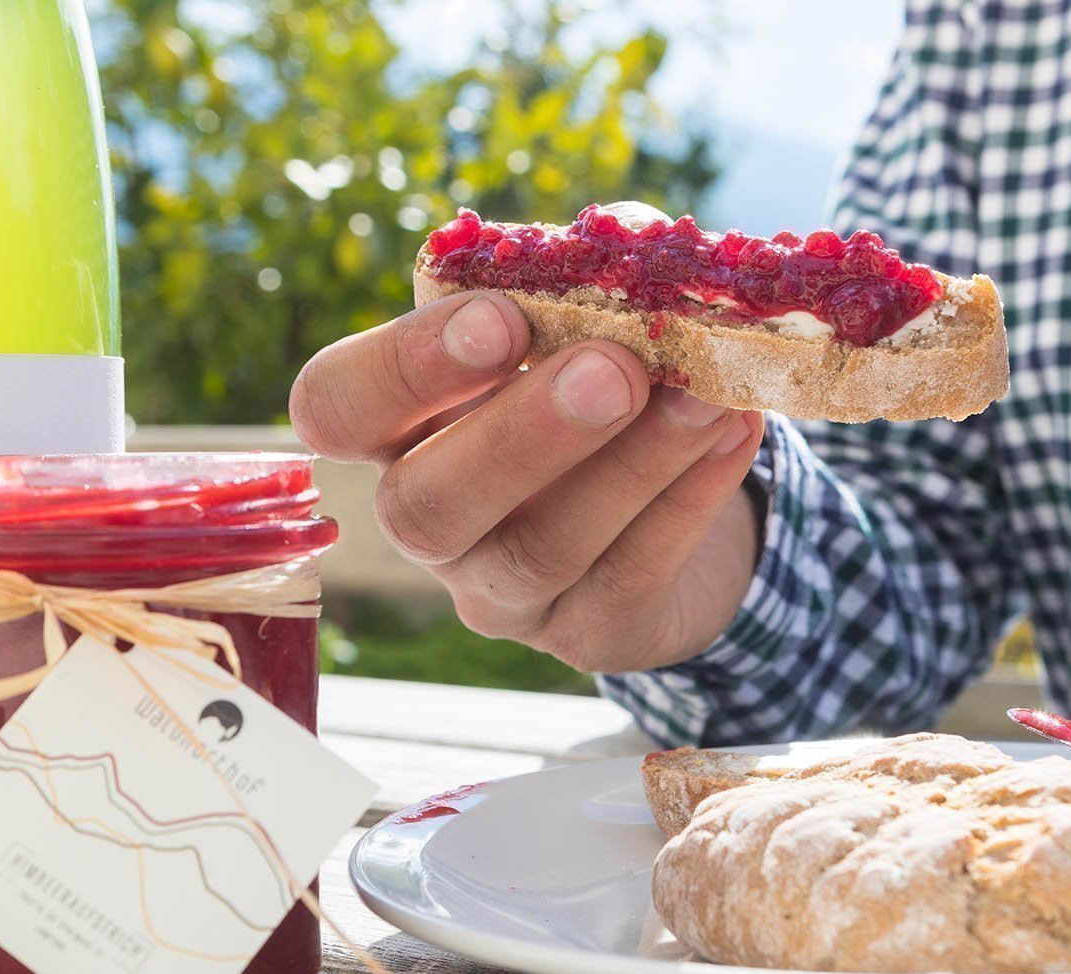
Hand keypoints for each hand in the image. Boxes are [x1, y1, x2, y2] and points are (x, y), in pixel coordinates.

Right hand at [290, 291, 764, 672]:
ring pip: (541, 548)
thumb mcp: (585, 312)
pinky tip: (734, 431)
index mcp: (398, 424)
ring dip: (632, 466)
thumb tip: (630, 243)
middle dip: (519, 436)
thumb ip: (593, 269)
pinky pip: (630, 575)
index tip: (501, 320)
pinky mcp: (588, 633)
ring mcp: (500, 592)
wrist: (675, 497)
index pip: (336, 405)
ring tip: (705, 397)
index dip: (402, 368)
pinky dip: (689, 498)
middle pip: (426, 504)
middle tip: (613, 371)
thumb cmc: (598, 377)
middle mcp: (427, 520)